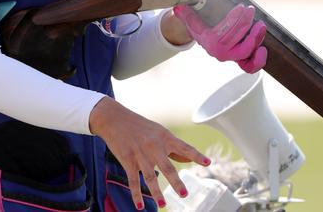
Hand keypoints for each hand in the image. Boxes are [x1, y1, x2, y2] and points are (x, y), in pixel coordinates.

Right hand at [89, 97, 209, 209]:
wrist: (114, 118)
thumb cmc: (140, 126)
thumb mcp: (159, 132)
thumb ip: (174, 147)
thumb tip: (189, 159)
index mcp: (165, 137)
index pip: (184, 147)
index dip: (196, 155)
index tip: (208, 163)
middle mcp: (154, 146)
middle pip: (167, 167)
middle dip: (176, 182)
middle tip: (184, 194)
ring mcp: (140, 154)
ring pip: (150, 176)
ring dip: (156, 192)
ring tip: (163, 205)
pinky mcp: (127, 160)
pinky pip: (133, 180)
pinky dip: (136, 194)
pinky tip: (140, 205)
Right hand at [173, 4, 266, 73]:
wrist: (203, 38)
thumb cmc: (200, 27)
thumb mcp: (192, 20)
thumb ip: (186, 15)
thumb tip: (178, 8)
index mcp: (209, 43)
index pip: (224, 33)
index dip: (234, 20)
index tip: (240, 7)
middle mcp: (220, 53)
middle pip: (238, 42)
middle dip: (246, 25)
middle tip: (250, 10)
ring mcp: (231, 57)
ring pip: (247, 52)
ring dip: (256, 38)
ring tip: (260, 24)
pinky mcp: (240, 59)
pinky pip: (250, 66)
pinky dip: (258, 60)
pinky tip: (262, 48)